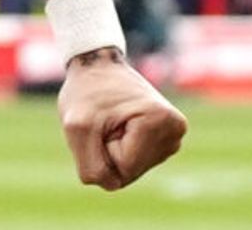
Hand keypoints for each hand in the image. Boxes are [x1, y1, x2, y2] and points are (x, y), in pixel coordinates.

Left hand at [56, 49, 186, 190]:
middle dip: (109, 151)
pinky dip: (121, 148)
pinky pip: (136, 163)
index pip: (124, 167)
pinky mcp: (167, 139)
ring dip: (114, 149)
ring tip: (113, 120)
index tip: (103, 119)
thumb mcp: (76, 127)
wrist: (97, 66)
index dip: (102, 147)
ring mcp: (174, 136)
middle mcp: (175, 130)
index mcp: (161, 120)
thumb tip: (112, 184)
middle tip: (106, 120)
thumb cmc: (86, 92)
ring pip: (133, 169)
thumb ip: (91, 167)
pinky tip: (122, 124)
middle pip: (131, 171)